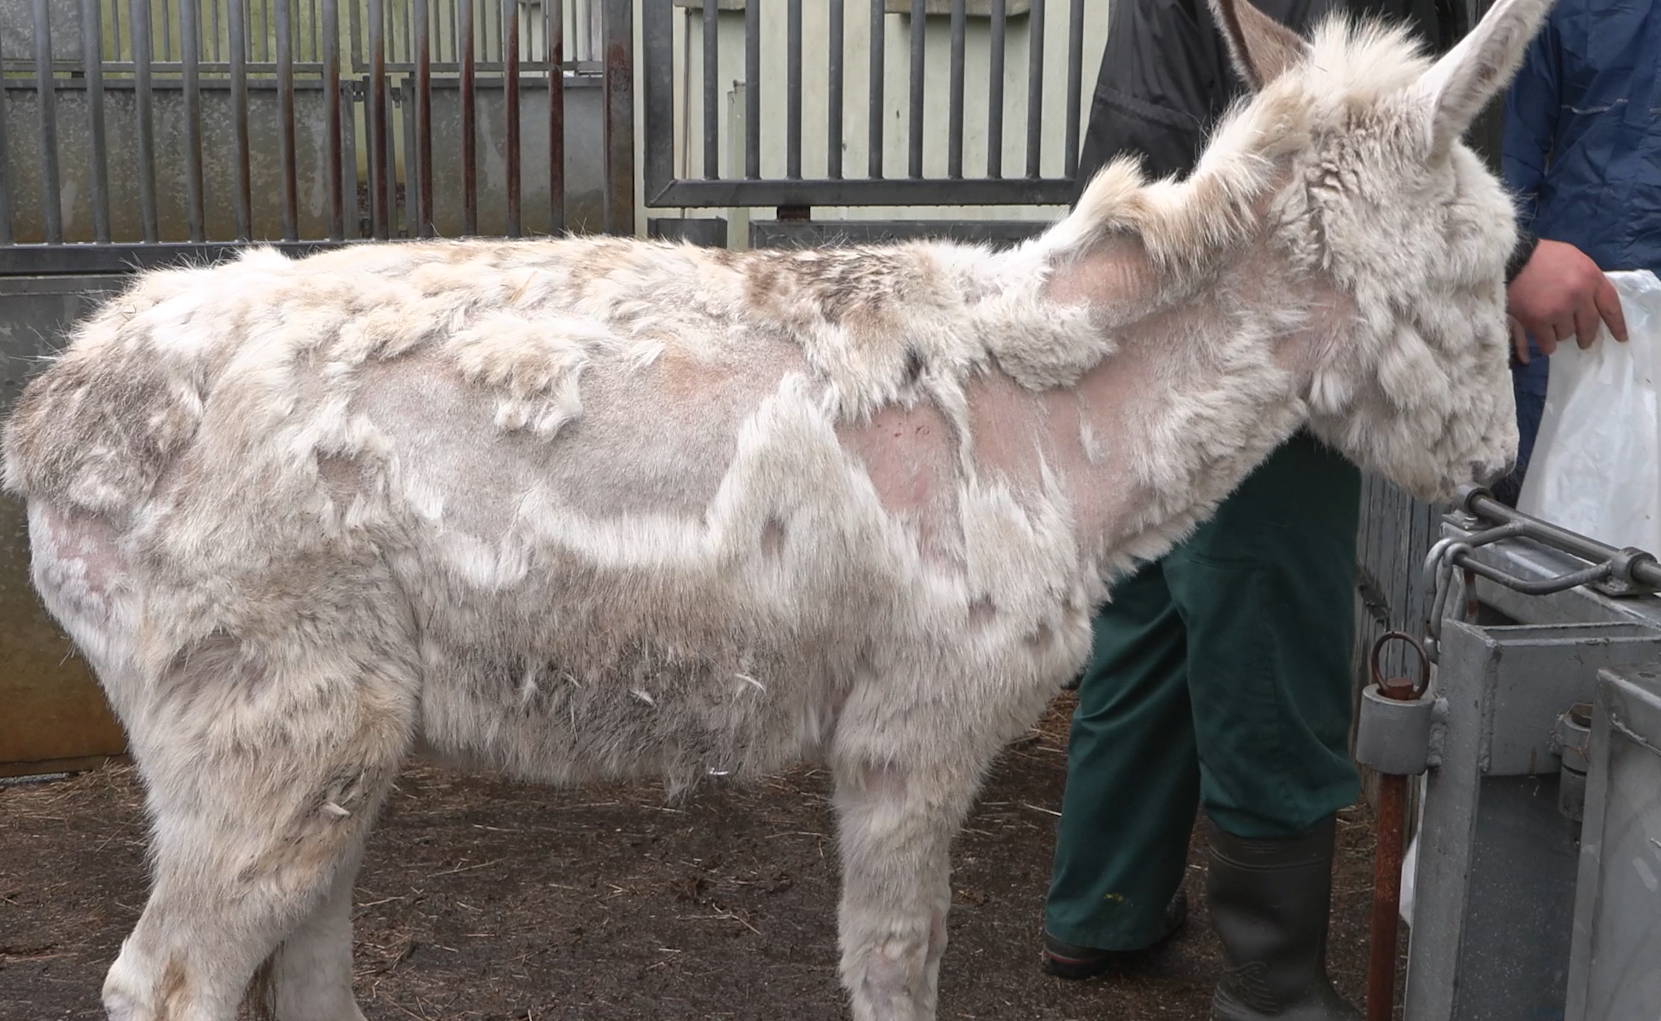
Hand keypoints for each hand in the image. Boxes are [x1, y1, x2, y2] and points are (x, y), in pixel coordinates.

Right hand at [1506, 239, 1628, 363]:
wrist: (1510, 259)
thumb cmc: (1541, 257)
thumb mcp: (1573, 260)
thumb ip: (1586, 280)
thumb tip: (1593, 304)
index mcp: (1590, 277)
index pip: (1610, 306)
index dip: (1617, 324)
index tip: (1620, 338)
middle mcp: (1579, 295)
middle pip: (1589, 324)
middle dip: (1586, 335)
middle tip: (1583, 342)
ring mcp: (1559, 309)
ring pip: (1566, 334)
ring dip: (1560, 334)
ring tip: (1551, 330)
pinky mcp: (1538, 320)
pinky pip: (1547, 341)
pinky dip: (1545, 343)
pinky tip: (1543, 343)